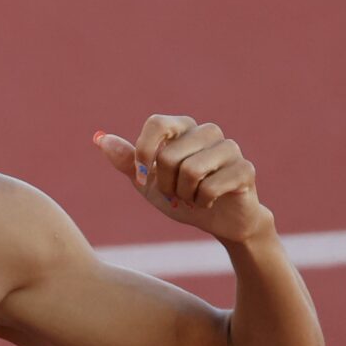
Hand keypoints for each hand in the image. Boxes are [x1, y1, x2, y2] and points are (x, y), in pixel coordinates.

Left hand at [93, 115, 273, 243]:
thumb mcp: (149, 183)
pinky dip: (202, 202)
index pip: (156, 123)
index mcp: (184, 128)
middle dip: (166, 185)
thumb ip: (128, 161)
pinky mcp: (245, 169)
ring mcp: (230, 148)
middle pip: (169, 155)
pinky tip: (210, 202)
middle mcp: (208, 131)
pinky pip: (210, 187)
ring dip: (184, 195)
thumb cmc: (183, 198)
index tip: (143, 178)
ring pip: (190, 171)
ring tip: (193, 197)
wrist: (220, 222)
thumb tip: (101, 139)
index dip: (144, 154)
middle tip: (176, 193)